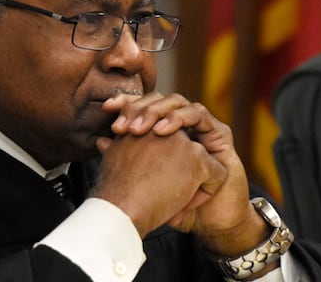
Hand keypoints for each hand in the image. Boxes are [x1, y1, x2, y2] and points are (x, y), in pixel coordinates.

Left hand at [100, 93, 269, 255]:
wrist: (209, 221)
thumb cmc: (174, 204)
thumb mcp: (144, 183)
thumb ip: (128, 161)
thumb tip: (100, 141)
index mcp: (161, 132)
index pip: (142, 105)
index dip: (125, 103)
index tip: (106, 108)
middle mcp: (181, 126)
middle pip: (157, 99)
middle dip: (137, 107)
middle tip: (121, 124)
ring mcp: (200, 127)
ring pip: (177, 101)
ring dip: (156, 111)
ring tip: (140, 129)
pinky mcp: (219, 133)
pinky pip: (198, 114)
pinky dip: (179, 118)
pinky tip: (162, 131)